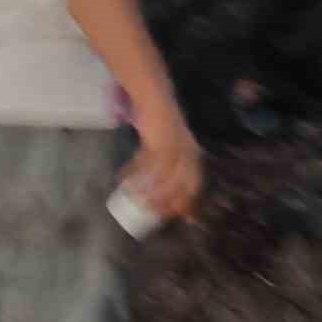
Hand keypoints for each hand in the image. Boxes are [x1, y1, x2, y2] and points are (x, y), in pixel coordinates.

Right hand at [126, 104, 202, 221]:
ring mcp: (174, 148)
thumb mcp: (169, 149)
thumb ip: (165, 166)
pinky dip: (136, 176)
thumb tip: (152, 191)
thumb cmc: (162, 129)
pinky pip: (148, 164)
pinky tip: (126, 184)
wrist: (157, 102)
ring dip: (151, 193)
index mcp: (193, 156)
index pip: (195, 185)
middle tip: (156, 214)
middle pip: (182, 185)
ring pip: (164, 178)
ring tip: (138, 203)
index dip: (191, 202)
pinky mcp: (158, 142)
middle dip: (170, 202)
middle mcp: (187, 153)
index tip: (186, 219)